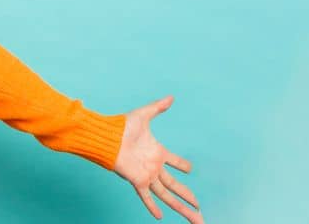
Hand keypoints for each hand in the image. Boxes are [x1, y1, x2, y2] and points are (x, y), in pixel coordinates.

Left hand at [113, 95, 202, 222]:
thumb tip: (171, 97)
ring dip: (181, 208)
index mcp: (158, 153)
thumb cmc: (122, 126)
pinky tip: (160, 216)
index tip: (191, 169)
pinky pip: (146, 196)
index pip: (175, 163)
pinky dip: (152, 206)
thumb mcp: (143, 115)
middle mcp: (154, 167)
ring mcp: (147, 175)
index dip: (183, 166)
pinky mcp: (138, 180)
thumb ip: (157, 107)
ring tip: (194, 219)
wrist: (107, 136)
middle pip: (176, 187)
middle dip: (189, 198)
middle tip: (201, 209)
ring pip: (167, 196)